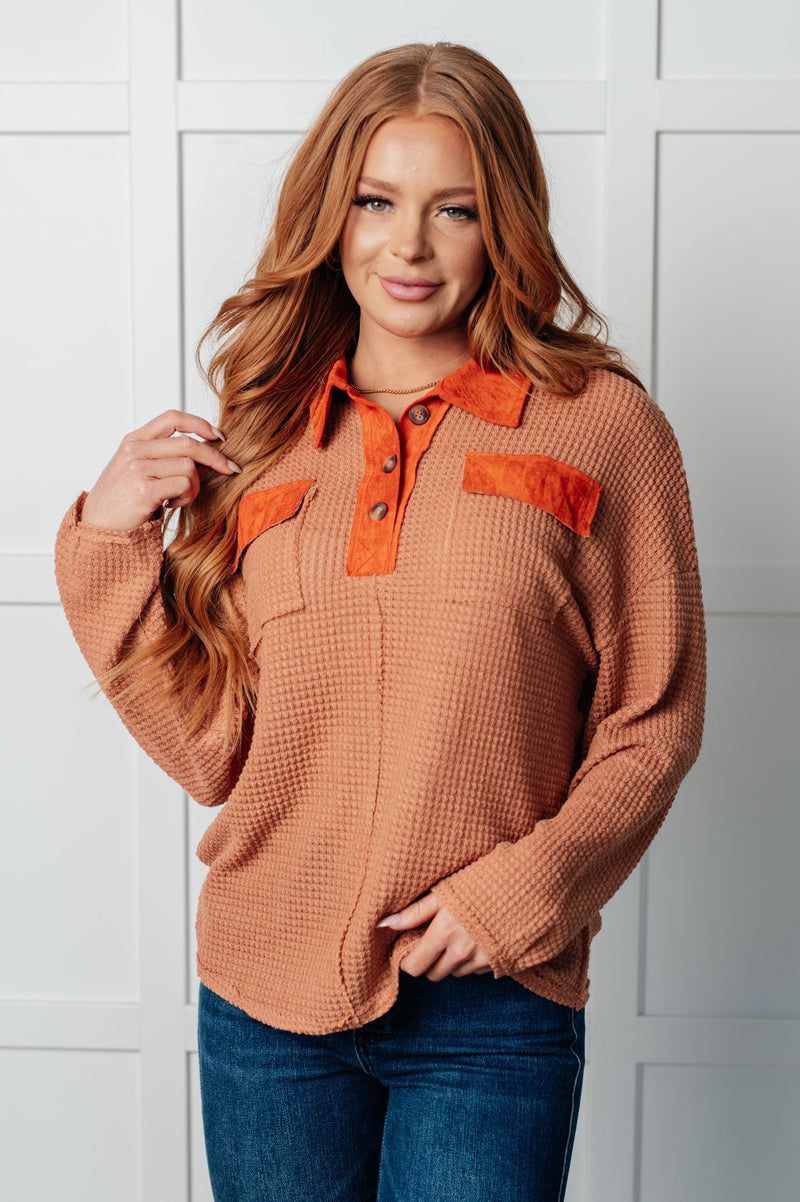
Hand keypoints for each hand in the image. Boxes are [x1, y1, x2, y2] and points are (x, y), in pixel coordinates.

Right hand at [81, 410, 240, 531]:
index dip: (200, 424)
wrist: (98, 529)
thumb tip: (201, 452)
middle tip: (229, 469)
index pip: (173, 418)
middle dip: (215, 457)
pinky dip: (186, 497)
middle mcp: (135, 450)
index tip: (218, 436)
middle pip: (188, 443)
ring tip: (181, 499)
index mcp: (133, 440)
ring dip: (194, 486)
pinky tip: (172, 505)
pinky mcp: (144, 489)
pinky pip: (183, 484)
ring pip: (188, 466)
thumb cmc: (120, 502)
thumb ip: (159, 455)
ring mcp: (138, 468)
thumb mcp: (134, 469)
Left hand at [377, 891, 492, 980]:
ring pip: (456, 973)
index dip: (409, 960)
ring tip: (460, 935)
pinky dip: (473, 960)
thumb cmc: (484, 881)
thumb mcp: (446, 892)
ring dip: (452, 961)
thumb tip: (386, 924)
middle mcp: (463, 951)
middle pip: (434, 974)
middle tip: (434, 941)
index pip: (416, 966)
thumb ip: (416, 911)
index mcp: (445, 931)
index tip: (410, 950)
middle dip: (430, 962)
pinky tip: (478, 939)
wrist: (529, 885)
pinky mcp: (500, 963)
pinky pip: (476, 971)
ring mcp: (483, 959)